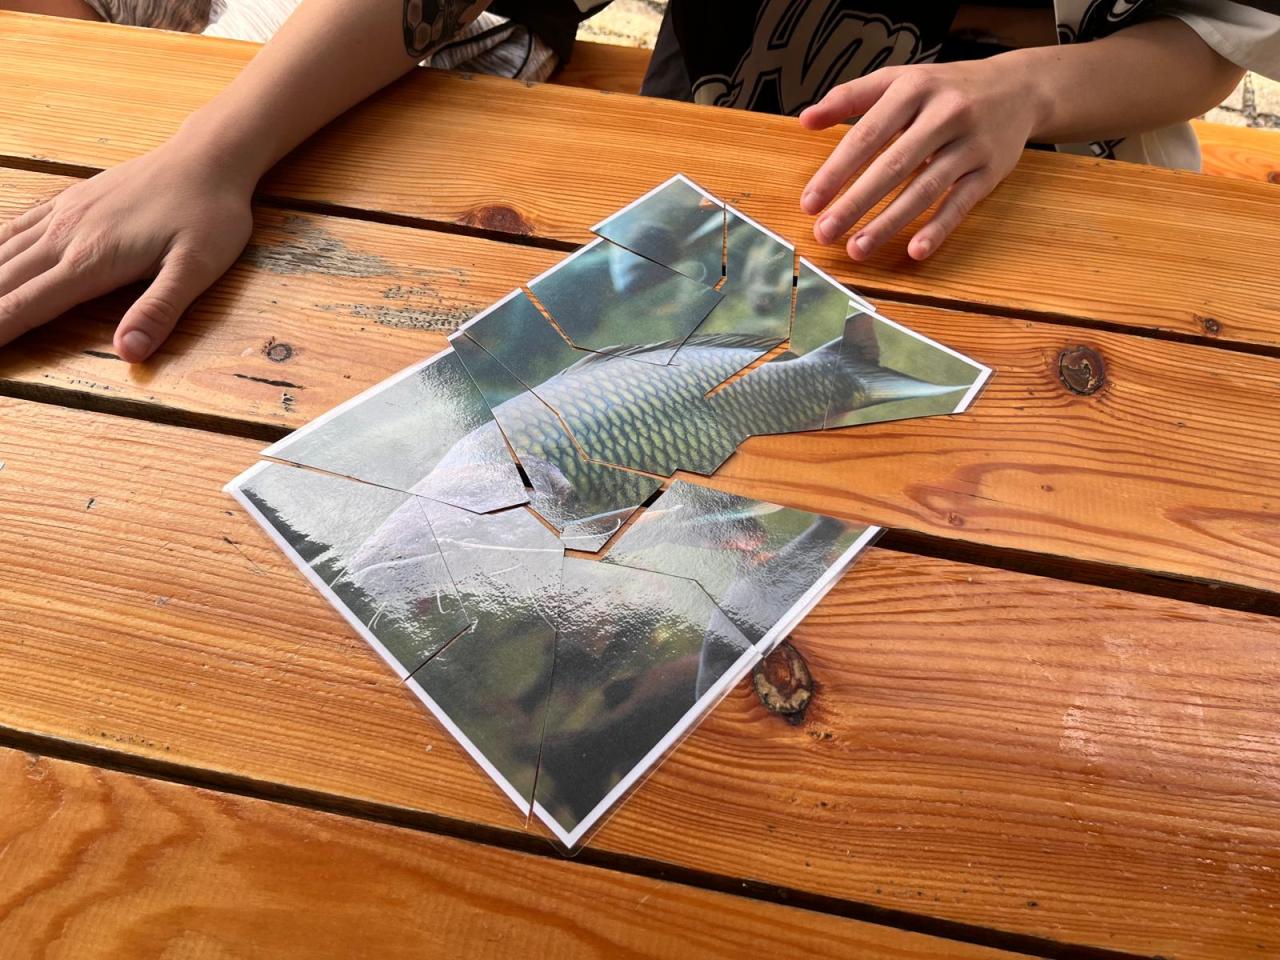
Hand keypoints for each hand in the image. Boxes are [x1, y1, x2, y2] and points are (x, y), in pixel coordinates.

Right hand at [0, 140, 254, 361]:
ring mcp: (63, 215)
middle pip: (4, 283)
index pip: (26, 306)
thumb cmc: (209, 216)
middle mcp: (64, 236)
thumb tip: (127, 353)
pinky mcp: (69, 200)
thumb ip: (159, 310)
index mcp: (91, 261)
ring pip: (2, 254)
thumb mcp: (197, 269)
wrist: (207, 159)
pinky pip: (16, 227)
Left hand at [799, 56, 1044, 261]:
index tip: (810, 202)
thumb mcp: (900, 79)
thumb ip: (850, 97)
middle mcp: (944, 113)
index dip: (835, 171)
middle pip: (892, 165)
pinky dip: (938, 228)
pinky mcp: (991, 170)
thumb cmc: (946, 88)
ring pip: (924, 188)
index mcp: (913, 89)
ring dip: (888, 223)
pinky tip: (915, 250)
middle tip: (825, 232)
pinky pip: (960, 203)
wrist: (1019, 86)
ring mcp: (970, 144)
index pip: (866, 135)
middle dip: (854, 203)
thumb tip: (805, 120)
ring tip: (857, 248)